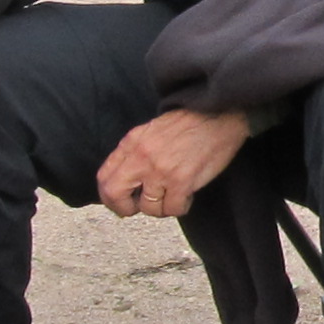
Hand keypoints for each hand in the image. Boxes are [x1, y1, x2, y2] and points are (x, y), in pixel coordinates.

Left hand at [96, 106, 251, 219]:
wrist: (219, 114)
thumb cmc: (190, 123)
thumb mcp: (152, 131)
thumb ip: (135, 152)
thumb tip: (125, 180)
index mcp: (132, 143)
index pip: (104, 177)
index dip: (109, 197)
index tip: (121, 203)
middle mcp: (142, 156)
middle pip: (115, 193)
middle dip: (124, 208)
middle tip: (139, 209)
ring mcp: (161, 169)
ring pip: (148, 207)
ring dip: (161, 208)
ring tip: (172, 196)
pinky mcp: (182, 180)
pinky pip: (173, 209)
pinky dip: (180, 207)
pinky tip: (187, 194)